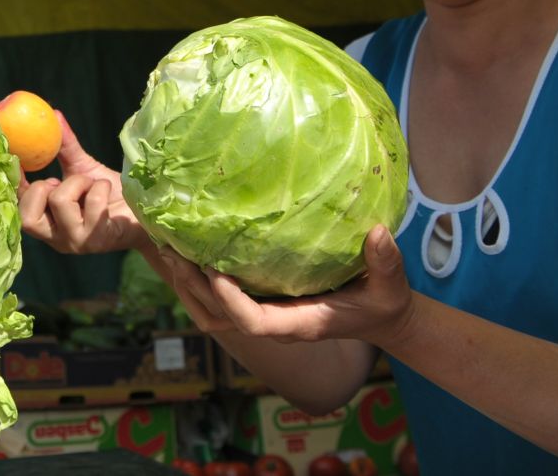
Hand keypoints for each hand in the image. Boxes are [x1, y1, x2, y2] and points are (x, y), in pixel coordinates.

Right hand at [17, 111, 147, 254]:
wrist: (144, 212)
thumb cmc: (110, 193)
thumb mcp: (82, 169)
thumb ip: (64, 147)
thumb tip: (54, 115)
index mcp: (48, 223)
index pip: (19, 209)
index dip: (14, 186)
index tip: (14, 158)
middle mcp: (57, 239)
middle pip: (28, 217)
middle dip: (42, 188)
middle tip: (59, 182)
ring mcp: (77, 242)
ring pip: (59, 201)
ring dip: (78, 182)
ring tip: (90, 185)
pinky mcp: (99, 239)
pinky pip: (93, 202)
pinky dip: (100, 186)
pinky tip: (106, 190)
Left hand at [154, 226, 414, 345]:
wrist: (378, 317)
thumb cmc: (383, 301)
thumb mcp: (391, 285)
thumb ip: (386, 263)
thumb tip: (378, 234)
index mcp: (299, 324)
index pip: (253, 322)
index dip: (229, 299)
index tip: (212, 268)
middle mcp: (273, 323)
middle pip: (218, 317)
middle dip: (192, 286)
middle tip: (171, 248)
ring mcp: (262, 316)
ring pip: (209, 312)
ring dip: (185, 283)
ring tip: (166, 245)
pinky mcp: (258, 303)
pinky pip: (215, 300)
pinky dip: (195, 279)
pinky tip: (185, 248)